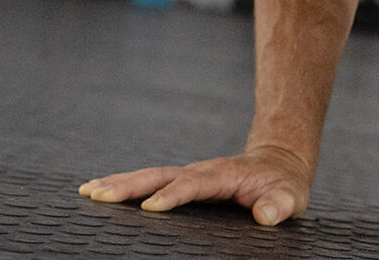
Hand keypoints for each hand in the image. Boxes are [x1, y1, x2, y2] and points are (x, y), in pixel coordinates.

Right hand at [78, 145, 313, 225]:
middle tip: (97, 193)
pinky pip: (149, 183)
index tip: (150, 208)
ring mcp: (188, 176)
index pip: (195, 185)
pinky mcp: (181, 183)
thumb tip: (266, 215)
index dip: (173, 195)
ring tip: (87, 191)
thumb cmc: (283, 185)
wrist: (278, 163)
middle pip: (160, 175)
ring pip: (149, 176)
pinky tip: (98, 193)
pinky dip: (124, 185)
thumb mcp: (291, 196)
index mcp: (224, 175)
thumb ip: (280, 204)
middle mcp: (200, 172)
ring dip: (119, 183)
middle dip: (130, 185)